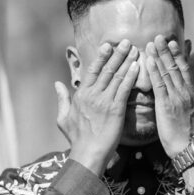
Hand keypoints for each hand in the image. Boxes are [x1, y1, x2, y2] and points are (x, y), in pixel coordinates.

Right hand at [58, 39, 139, 173]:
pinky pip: (124, 88)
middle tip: (126, 41)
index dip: (101, 57)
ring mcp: (104, 101)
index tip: (108, 45)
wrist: (87, 153)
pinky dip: (130, 76)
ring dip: (126, 60)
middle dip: (117, 54)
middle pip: (106, 69)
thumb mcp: (63, 118)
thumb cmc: (76, 138)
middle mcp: (93, 94)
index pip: (92, 70)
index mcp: (81, 95)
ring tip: (134, 49)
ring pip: (116, 76)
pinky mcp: (116, 109)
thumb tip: (57, 84)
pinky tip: (136, 66)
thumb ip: (62, 99)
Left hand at [145, 35, 193, 156]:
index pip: (186, 68)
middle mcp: (186, 91)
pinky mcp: (166, 105)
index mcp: (191, 92)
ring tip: (153, 42)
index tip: (174, 42)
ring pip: (168, 72)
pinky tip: (149, 60)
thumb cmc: (187, 132)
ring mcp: (177, 97)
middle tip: (160, 36)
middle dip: (168, 50)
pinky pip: (160, 84)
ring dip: (160, 55)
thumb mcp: (192, 110)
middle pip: (177, 66)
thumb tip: (191, 86)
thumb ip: (189, 96)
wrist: (188, 146)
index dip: (180, 54)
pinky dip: (155, 71)